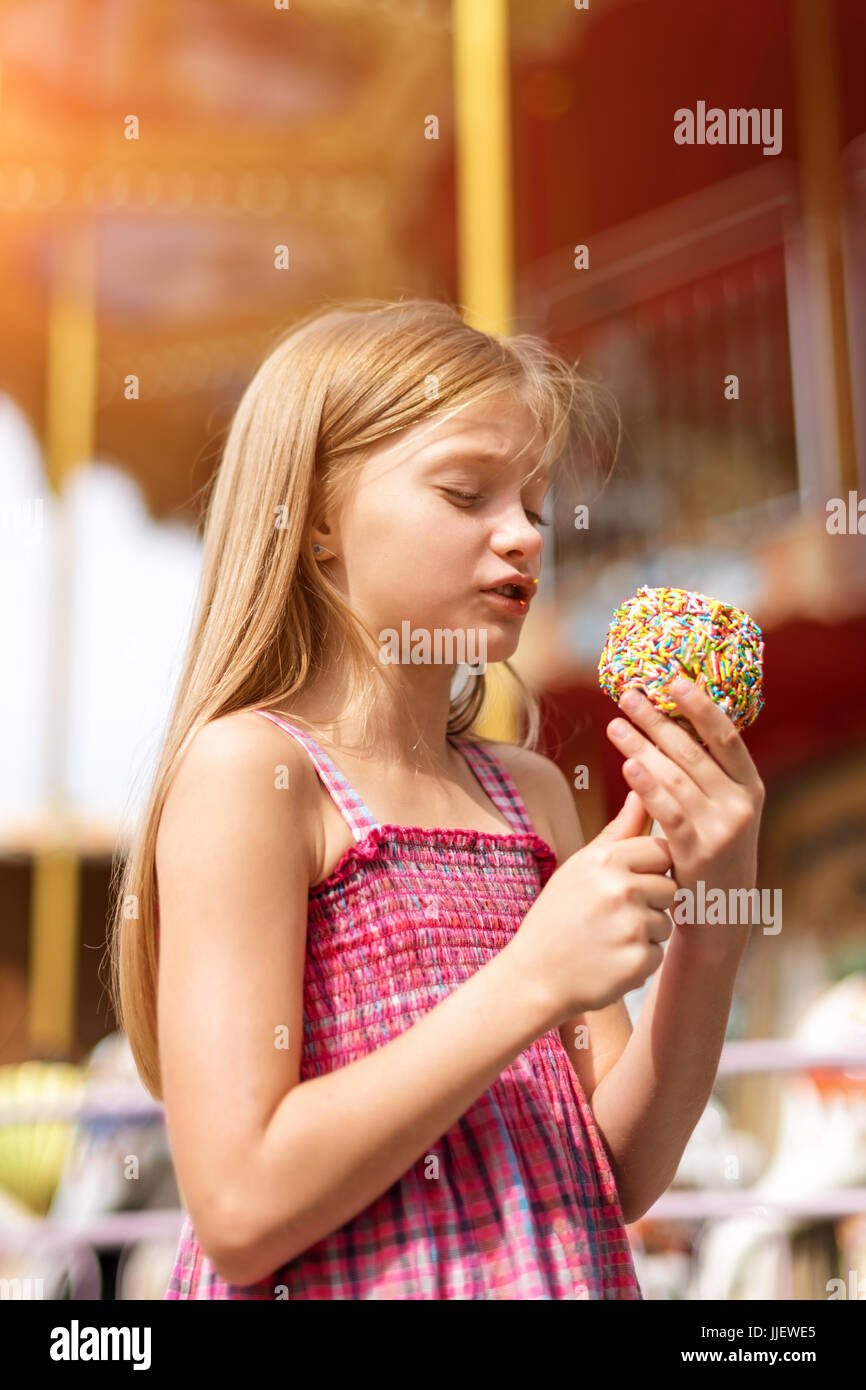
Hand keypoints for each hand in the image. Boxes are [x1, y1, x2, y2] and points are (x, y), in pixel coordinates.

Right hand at [507, 790, 677, 1022]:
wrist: (534, 976)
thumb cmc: (558, 916)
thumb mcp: (580, 867)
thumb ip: (617, 831)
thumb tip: (640, 791)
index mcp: (606, 860)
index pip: (662, 850)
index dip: (650, 868)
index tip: (628, 883)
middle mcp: (621, 889)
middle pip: (671, 887)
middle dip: (652, 901)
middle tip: (615, 914)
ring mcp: (632, 926)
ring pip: (666, 922)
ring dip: (646, 933)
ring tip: (607, 937)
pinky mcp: (638, 961)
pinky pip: (658, 954)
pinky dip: (638, 960)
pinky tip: (609, 960)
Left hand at [605, 677, 765, 943]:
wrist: (720, 919)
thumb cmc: (710, 855)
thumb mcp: (719, 813)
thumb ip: (701, 776)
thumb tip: (667, 727)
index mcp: (749, 787)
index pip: (727, 737)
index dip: (701, 706)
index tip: (674, 679)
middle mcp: (741, 804)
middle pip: (693, 751)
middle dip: (657, 720)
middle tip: (627, 696)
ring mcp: (723, 829)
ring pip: (676, 777)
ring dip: (642, 746)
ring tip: (615, 725)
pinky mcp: (699, 853)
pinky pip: (669, 811)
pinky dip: (648, 785)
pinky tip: (627, 765)